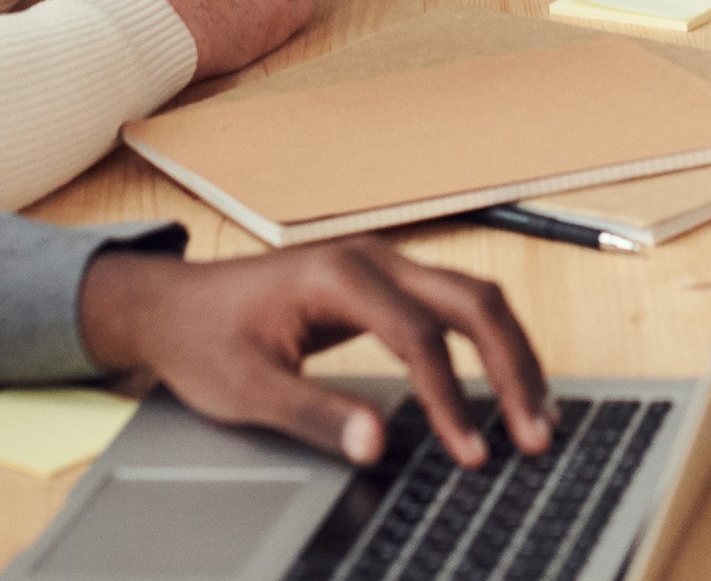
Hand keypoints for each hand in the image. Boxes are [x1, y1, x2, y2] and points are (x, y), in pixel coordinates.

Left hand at [78, 240, 552, 470]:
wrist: (174, 305)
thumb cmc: (205, 340)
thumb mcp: (248, 388)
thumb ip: (316, 414)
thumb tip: (378, 445)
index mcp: (337, 275)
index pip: (418, 336)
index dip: (451, 399)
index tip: (470, 453)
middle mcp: (373, 257)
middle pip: (471, 302)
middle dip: (511, 368)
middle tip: (536, 433)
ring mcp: (384, 264)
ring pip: (474, 299)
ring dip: (511, 355)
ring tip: (537, 416)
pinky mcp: (386, 282)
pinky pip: (454, 307)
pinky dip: (488, 347)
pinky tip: (504, 388)